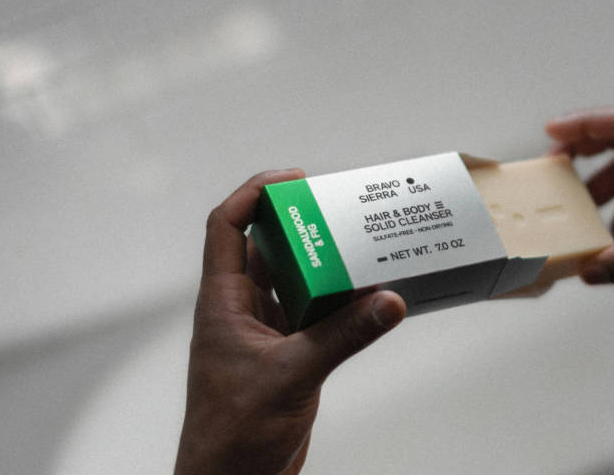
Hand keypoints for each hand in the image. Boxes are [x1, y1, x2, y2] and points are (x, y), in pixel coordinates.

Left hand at [175, 169, 406, 474]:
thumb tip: (390, 299)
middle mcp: (242, 310)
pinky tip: (368, 295)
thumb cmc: (232, 434)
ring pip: (295, 280)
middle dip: (303, 224)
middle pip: (268, 247)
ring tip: (362, 243)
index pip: (226, 228)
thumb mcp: (292, 376)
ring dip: (324, 263)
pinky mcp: (288, 355)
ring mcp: (266, 333)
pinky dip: (339, 301)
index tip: (294, 178)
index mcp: (223, 303)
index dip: (253, 194)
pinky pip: (315, 314)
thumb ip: (343, 336)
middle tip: (342, 208)